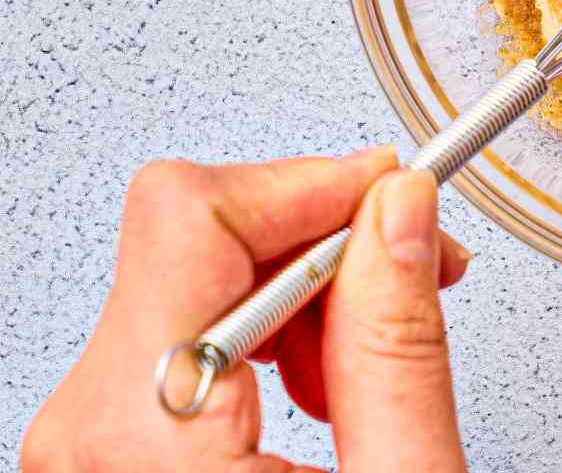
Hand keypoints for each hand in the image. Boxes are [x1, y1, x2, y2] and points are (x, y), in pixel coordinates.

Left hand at [23, 152, 471, 471]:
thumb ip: (398, 345)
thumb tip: (401, 213)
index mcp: (139, 438)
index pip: (191, 212)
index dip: (311, 184)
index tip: (400, 199)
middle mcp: (79, 439)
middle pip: (188, 239)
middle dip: (317, 241)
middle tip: (415, 278)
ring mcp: (79, 458)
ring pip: (184, 287)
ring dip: (294, 297)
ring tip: (369, 363)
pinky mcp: (99, 470)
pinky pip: (174, 350)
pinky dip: (258, 346)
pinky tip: (315, 397)